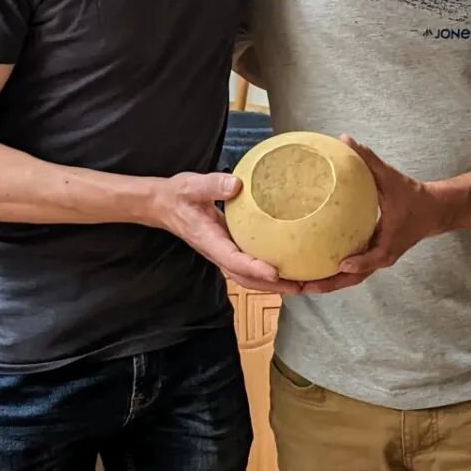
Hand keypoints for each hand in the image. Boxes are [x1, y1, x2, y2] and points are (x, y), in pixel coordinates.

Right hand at [155, 171, 302, 294]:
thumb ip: (213, 185)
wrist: (164, 205)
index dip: (254, 269)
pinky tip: (292, 266)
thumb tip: (237, 184)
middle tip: (303, 286)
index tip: (275, 272)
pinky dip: (272, 272)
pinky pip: (253, 266)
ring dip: (277, 284)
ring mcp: (225, 254)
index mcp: (210, 241)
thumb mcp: (192, 186)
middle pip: (248, 279)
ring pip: (252, 278)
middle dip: (275, 286)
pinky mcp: (231, 250)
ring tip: (306, 283)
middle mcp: (219, 254)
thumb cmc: (179, 196)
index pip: (234, 260)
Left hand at [301, 136, 447, 293]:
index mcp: (389, 243)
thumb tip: (346, 139)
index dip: (358, 263)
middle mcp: (381, 257)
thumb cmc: (413, 197)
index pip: (373, 258)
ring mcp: (374, 260)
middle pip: (351, 279)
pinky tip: (307, 270)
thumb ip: (369, 160)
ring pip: (348, 279)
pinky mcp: (370, 257)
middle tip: (299, 286)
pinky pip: (348, 270)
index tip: (340, 263)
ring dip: (324, 284)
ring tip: (296, 285)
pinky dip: (329, 274)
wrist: (434, 212)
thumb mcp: (392, 178)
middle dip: (326, 285)